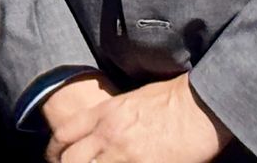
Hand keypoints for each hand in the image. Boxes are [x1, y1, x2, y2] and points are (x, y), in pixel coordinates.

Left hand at [56, 73, 231, 162]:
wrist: (202, 104)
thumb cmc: (174, 98)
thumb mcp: (132, 100)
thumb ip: (111, 115)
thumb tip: (102, 129)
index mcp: (104, 113)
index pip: (65, 133)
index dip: (55, 149)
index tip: (55, 158)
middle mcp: (109, 133)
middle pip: (72, 159)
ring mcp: (126, 153)